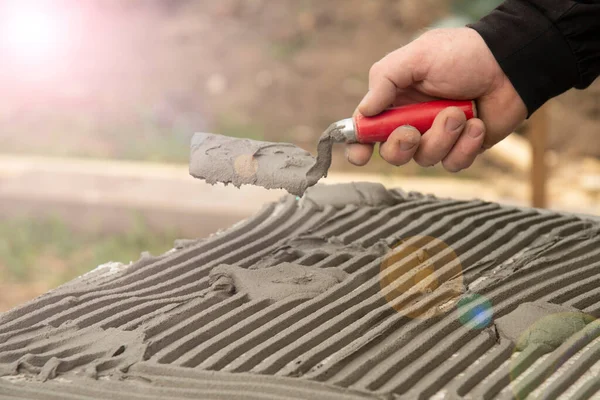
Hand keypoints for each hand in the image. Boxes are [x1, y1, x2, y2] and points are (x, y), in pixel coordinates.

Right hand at [347, 27, 527, 171]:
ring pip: (425, 159)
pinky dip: (465, 146)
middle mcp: (412, 122)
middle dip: (401, 146)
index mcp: (395, 101)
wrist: (510, 63)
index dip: (359, 146)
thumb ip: (385, 81)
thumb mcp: (417, 57)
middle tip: (413, 130)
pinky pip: (453, 163)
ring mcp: (437, 137)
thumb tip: (363, 112)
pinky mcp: (462, 149)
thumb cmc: (462, 55)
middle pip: (392, 153)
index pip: (367, 130)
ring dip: (441, 137)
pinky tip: (477, 124)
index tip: (361, 154)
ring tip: (459, 113)